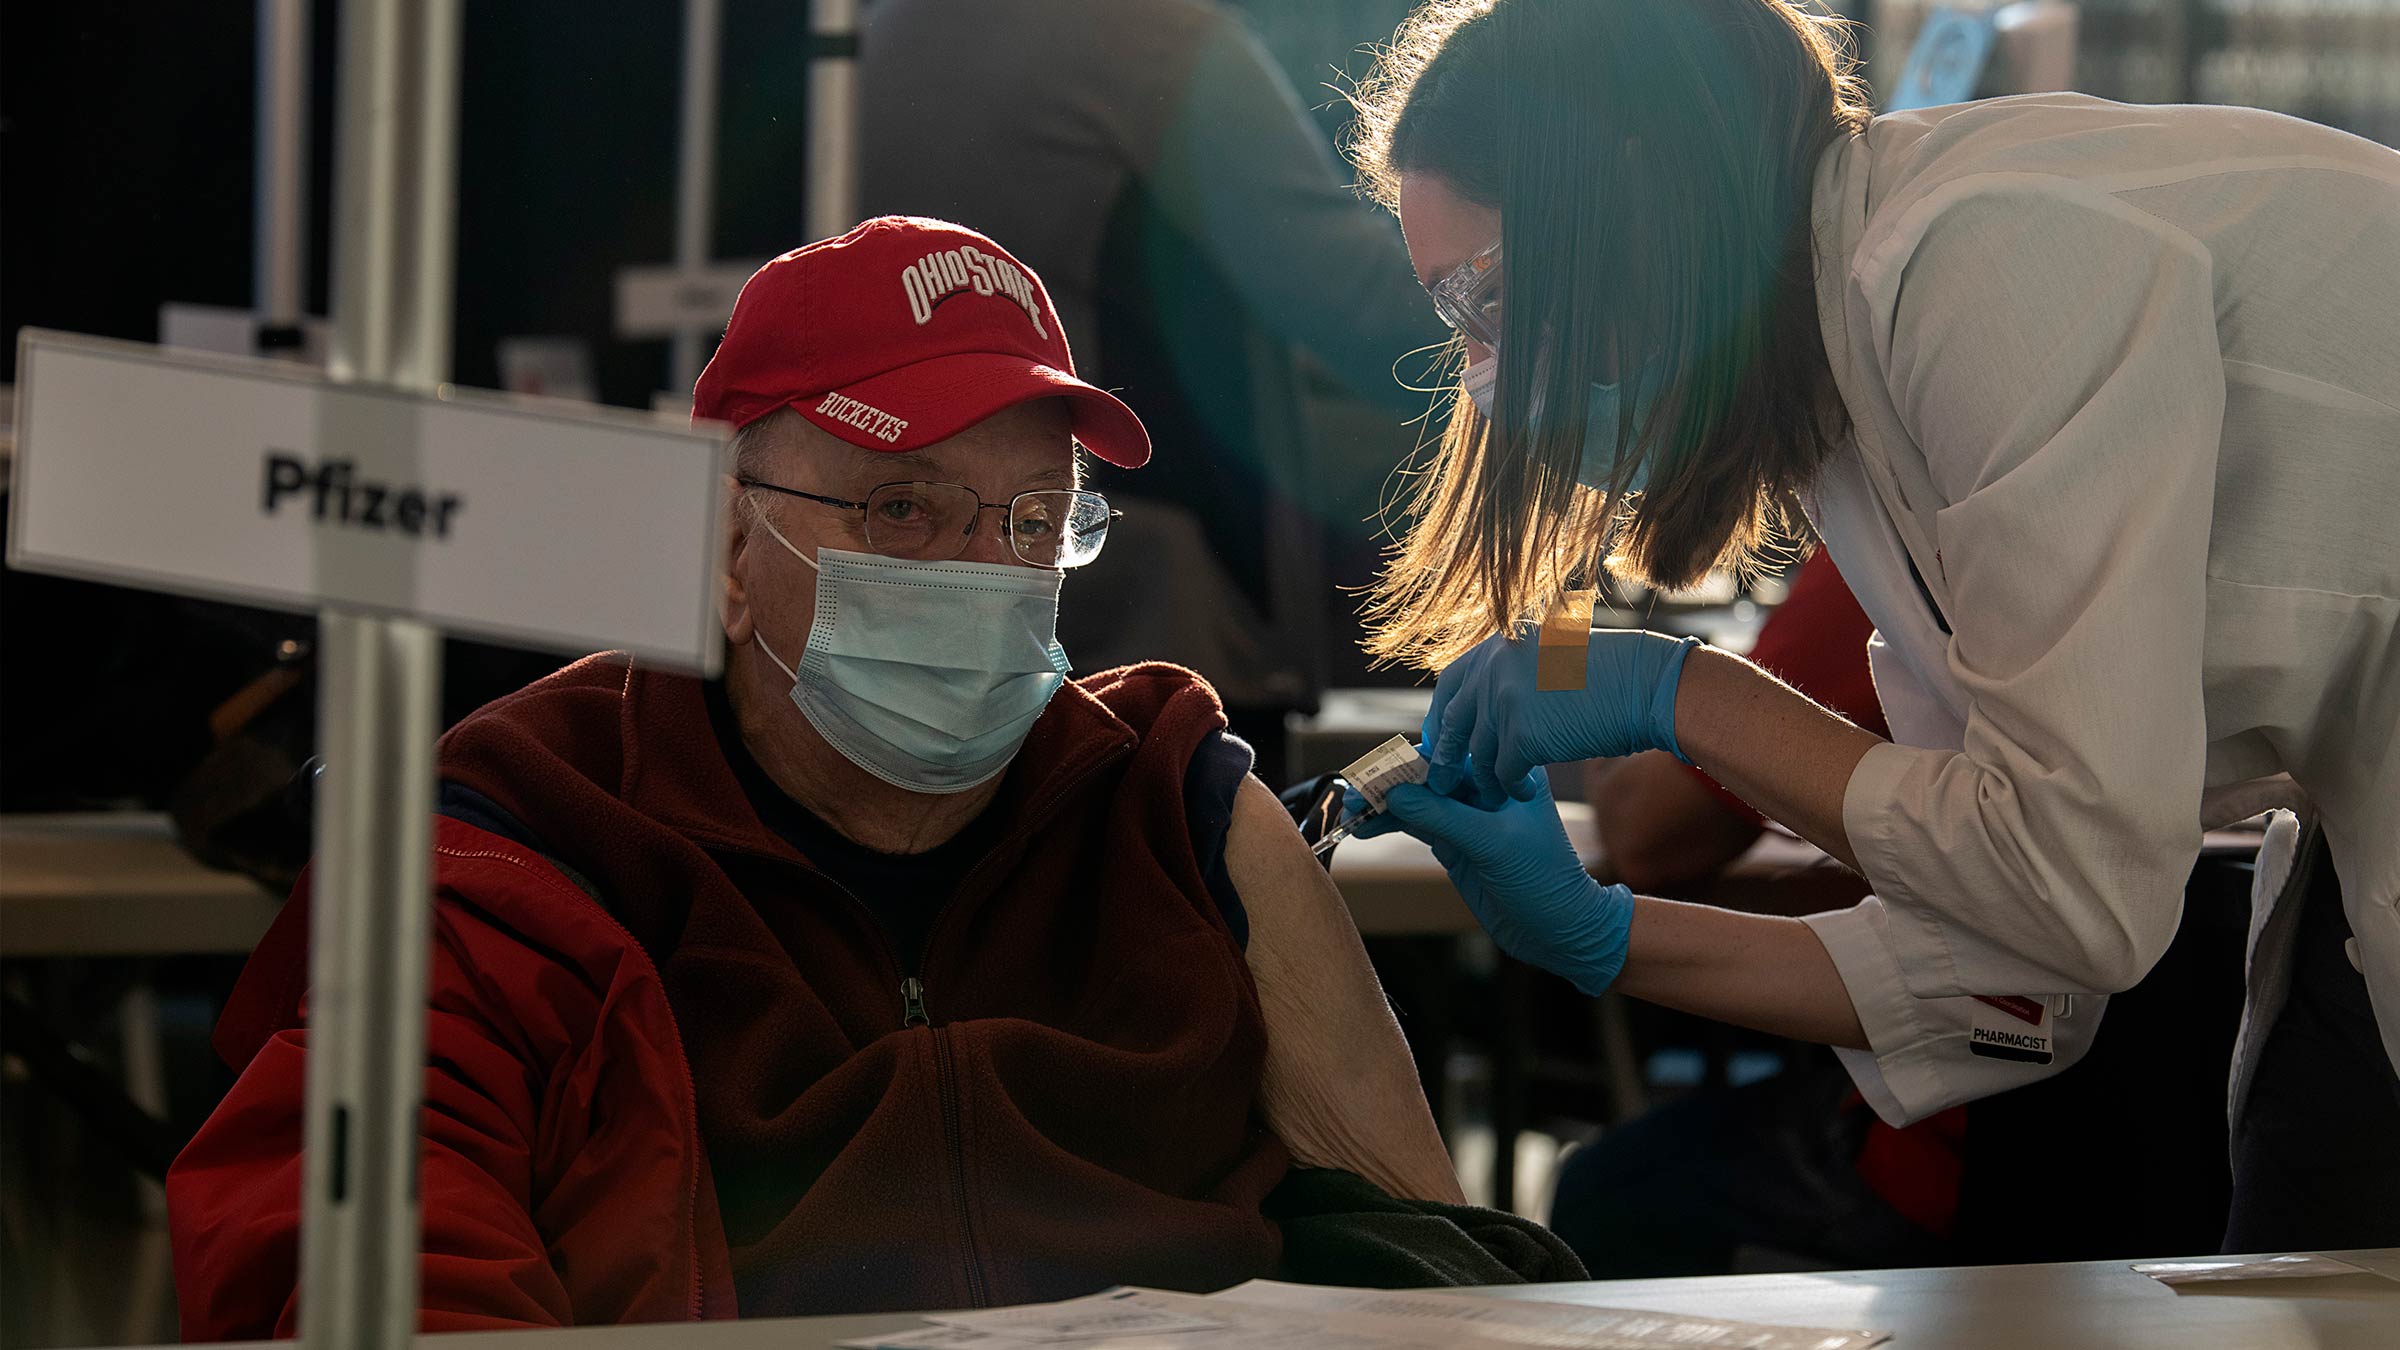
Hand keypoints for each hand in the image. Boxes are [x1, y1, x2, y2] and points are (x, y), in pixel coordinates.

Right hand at [1373, 767, 1634, 996]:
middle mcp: (1486, 787)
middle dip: (1390, 781)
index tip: (1376, 771)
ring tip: (1352, 810)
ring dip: (1384, 803)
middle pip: (1428, 774)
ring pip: (1417, 799)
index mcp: (1506, 773)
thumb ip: (1444, 816)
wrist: (1559, 930)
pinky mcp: (1455, 842)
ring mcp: (1468, 815)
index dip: (1410, 761)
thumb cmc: (1544, 881)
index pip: (1451, 755)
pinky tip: (1366, 827)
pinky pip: (1416, 824)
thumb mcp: (1494, 844)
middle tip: (1355, 791)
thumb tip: (1395, 794)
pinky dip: (1390, 824)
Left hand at [1422, 626, 1699, 800]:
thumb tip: (1482, 709)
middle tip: (1443, 783)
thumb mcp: (1547, 661)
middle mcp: (1492, 671)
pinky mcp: (1523, 735)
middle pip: (1454, 725)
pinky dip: (1511, 789)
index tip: (1439, 742)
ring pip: (1477, 756)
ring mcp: (1504, 703)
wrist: (1645, 683)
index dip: (1441, 718)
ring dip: (1482, 782)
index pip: (1451, 686)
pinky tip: (1524, 794)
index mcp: (1496, 648)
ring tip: (1492, 798)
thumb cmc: (1609, 675)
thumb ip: (1512, 677)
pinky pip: (1503, 774)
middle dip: (1447, 759)